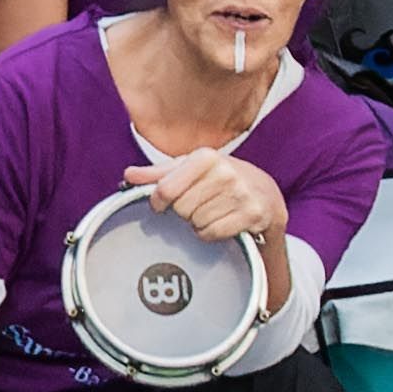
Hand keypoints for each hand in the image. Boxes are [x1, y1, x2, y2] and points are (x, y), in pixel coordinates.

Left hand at [128, 145, 286, 247]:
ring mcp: (241, 194)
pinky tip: (219, 223)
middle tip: (195, 206)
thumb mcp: (189, 169)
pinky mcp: (252, 214)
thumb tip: (128, 174)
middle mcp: (225, 172)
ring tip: (209, 212)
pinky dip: (210, 234)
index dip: (158, 201)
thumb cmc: (218, 179)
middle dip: (183, 212)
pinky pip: (213, 233)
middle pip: (181, 208)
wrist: (264, 193)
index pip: (165, 189)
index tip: (161, 203)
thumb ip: (158, 173)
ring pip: (197, 222)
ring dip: (198, 223)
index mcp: (205, 157)